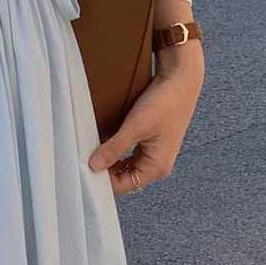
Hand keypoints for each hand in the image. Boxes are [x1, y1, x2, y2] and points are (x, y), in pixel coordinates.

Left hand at [88, 37, 203, 197]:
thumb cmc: (166, 102)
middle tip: (83, 161)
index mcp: (157, 168)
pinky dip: (115, 152)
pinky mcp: (150, 143)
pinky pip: (128, 155)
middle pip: (122, 178)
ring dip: (108, 161)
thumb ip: (114, 148)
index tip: (83, 172)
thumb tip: (94, 165)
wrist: (182, 78)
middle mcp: (157, 165)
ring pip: (124, 167)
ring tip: (91, 151)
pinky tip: (103, 144)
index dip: (102, 181)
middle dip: (104, 171)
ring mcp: (154, 154)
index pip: (122, 186)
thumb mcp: (136, 126)